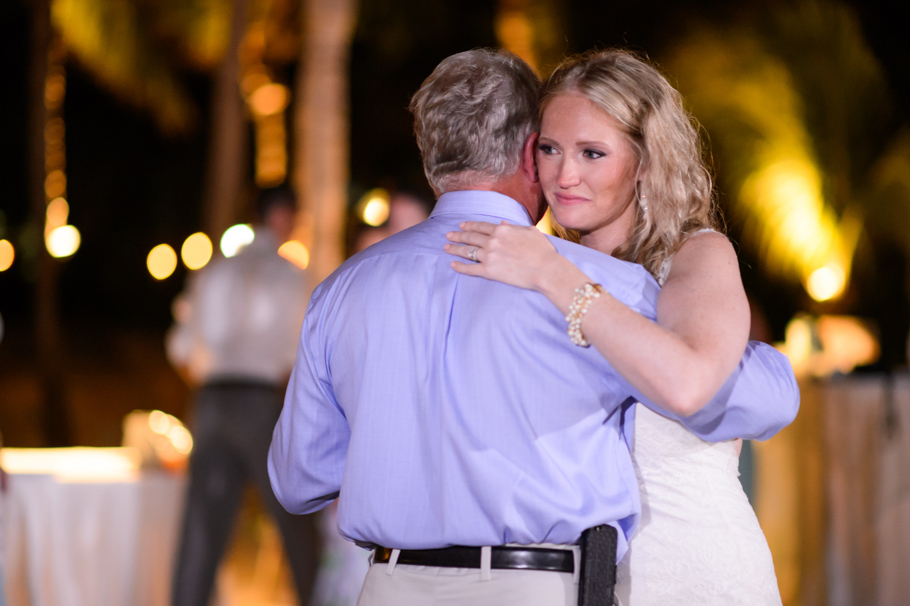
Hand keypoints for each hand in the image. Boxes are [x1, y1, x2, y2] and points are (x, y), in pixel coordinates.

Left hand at [444, 220, 561, 290]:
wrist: (546, 269)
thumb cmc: (543, 251)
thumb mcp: (530, 232)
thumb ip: (514, 226)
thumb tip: (503, 222)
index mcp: (502, 230)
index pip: (480, 226)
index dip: (469, 225)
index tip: (461, 225)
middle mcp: (493, 241)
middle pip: (470, 237)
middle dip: (458, 235)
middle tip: (448, 235)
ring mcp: (489, 256)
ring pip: (467, 251)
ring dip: (455, 249)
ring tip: (446, 248)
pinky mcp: (489, 271)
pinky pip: (470, 268)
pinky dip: (460, 266)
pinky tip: (453, 264)